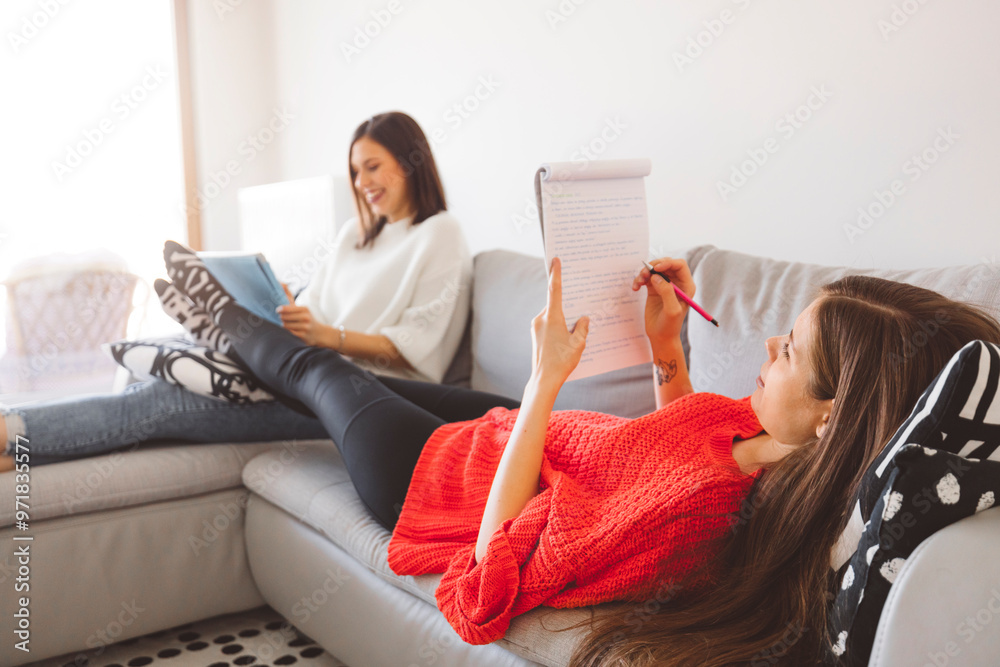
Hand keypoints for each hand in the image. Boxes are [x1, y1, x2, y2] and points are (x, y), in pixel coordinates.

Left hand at [277, 283, 322, 344]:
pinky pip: (289, 333)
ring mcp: (305, 327)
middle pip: (285, 317)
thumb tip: (282, 283)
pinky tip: (287, 331)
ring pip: (286, 325)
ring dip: (283, 325)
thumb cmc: (306, 318)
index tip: (277, 310)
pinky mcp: (303, 336)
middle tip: (279, 318)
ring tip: (283, 324)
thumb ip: (290, 296)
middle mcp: (306, 317)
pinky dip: (286, 332)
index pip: (288, 308)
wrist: (319, 333)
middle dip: (281, 318)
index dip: (281, 310)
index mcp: (305, 309)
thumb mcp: (301, 307)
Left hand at [530, 257, 588, 387]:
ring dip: (563, 317)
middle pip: (555, 303)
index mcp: (552, 317)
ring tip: (574, 330)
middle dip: (567, 304)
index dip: (556, 273)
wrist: (544, 379)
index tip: (555, 260)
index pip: (554, 290)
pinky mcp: (535, 333)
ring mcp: (536, 326)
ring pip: (552, 314)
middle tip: (580, 304)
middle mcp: (541, 318)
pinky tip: (566, 336)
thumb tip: (584, 318)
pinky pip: (548, 323)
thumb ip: (583, 327)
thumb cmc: (562, 361)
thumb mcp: (579, 343)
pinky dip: (558, 325)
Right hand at [632, 257, 694, 345]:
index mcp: (686, 286)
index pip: (679, 265)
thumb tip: (657, 277)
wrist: (661, 336)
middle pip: (666, 264)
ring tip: (638, 282)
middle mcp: (677, 283)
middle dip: (654, 266)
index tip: (656, 269)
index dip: (668, 263)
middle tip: (644, 274)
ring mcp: (665, 285)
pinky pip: (646, 278)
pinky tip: (635, 288)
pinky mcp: (654, 289)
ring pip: (654, 270)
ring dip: (644, 272)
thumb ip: (666, 292)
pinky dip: (639, 279)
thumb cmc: (670, 325)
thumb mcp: (672, 310)